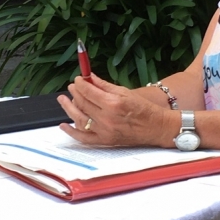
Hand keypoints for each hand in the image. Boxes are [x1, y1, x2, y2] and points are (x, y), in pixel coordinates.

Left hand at [57, 75, 174, 147]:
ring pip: (80, 119)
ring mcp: (104, 131)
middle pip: (83, 104)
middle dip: (75, 93)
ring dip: (69, 108)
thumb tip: (90, 78)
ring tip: (63, 100)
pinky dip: (72, 132)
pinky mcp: (105, 141)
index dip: (80, 84)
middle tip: (72, 87)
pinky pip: (84, 138)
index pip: (89, 92)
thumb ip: (104, 85)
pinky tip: (64, 125)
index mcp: (113, 103)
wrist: (155, 127)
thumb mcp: (125, 92)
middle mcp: (106, 118)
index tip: (78, 79)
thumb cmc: (143, 109)